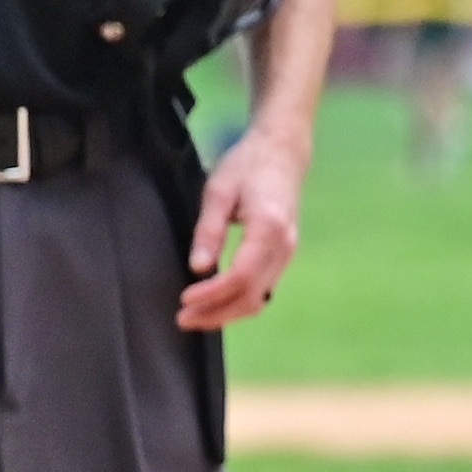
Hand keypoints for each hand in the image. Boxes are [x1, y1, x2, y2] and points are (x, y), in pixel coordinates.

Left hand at [179, 122, 308, 331]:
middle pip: (252, 296)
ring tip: (196, 316)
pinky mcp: (284, 254)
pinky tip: (217, 302)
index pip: (241, 276)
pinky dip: (239, 301)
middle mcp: (284, 246)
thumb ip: (209, 230)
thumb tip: (198, 268)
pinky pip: (264, 289)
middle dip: (217, 313)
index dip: (212, 294)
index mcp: (268, 228)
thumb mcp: (218, 192)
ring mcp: (288, 252)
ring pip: (260, 298)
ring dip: (228, 312)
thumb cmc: (246, 165)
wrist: (282, 152)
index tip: (183, 298)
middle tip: (183, 319)